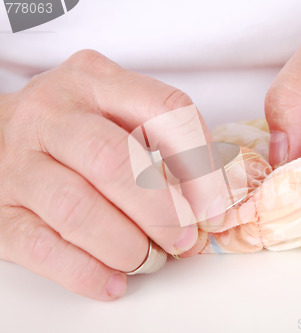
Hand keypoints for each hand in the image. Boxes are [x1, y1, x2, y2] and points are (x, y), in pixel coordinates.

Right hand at [0, 50, 199, 299]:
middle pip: (114, 161)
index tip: (214, 202)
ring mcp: (18, 161)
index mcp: (96, 81)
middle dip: (160, 210)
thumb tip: (211, 202)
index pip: (165, 108)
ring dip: (125, 244)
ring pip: (76, 207)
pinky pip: (42, 247)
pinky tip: (113, 280)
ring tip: (148, 259)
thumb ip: (165, 144)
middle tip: (182, 239)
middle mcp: (52, 114)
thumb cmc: (74, 129)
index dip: (200, 159)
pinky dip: (86, 271)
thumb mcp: (118, 112)